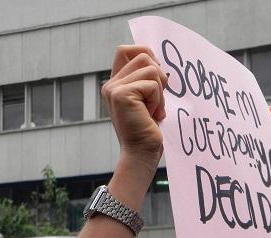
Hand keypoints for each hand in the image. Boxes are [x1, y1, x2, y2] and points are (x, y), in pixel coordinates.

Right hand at [102, 45, 167, 169]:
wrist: (141, 154)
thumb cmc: (148, 130)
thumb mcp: (148, 100)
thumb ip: (147, 79)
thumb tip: (159, 63)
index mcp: (115, 83)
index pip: (126, 49)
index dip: (146, 54)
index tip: (155, 79)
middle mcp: (111, 84)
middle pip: (144, 55)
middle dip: (159, 77)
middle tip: (156, 100)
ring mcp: (114, 88)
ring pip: (151, 68)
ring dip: (160, 91)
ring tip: (154, 110)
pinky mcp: (122, 95)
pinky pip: (153, 84)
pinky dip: (158, 100)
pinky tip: (153, 116)